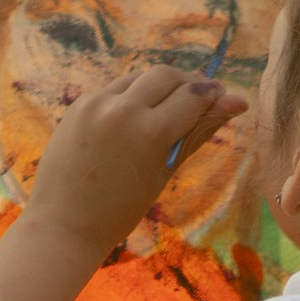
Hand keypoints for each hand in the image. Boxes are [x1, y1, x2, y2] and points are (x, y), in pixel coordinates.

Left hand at [23, 64, 244, 253]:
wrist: (64, 225)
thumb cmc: (119, 212)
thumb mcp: (163, 174)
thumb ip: (195, 135)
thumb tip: (235, 105)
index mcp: (149, 132)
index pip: (193, 97)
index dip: (214, 95)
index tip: (227, 98)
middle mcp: (123, 108)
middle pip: (167, 75)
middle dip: (188, 82)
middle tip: (201, 98)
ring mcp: (97, 102)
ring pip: (139, 77)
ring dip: (159, 86)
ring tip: (168, 107)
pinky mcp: (79, 103)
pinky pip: (114, 90)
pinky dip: (131, 96)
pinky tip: (135, 118)